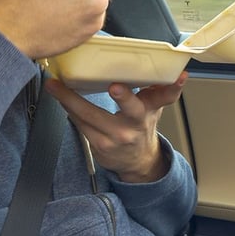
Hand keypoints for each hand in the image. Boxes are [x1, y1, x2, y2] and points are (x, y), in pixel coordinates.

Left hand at [45, 72, 187, 182]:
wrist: (137, 161)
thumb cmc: (142, 127)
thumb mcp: (154, 108)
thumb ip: (163, 90)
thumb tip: (180, 74)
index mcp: (147, 113)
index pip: (161, 98)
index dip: (166, 88)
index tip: (165, 79)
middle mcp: (133, 126)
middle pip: (127, 109)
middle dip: (119, 97)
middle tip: (112, 86)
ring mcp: (114, 137)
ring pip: (90, 116)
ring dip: (69, 99)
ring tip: (54, 85)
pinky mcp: (98, 145)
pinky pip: (80, 124)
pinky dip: (69, 109)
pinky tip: (59, 97)